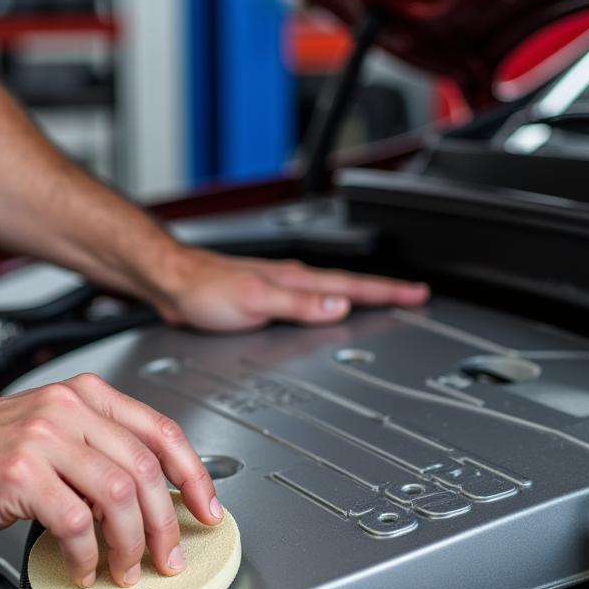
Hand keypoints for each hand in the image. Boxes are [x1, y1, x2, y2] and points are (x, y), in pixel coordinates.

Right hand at [0, 373, 221, 587]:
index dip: (194, 476)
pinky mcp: (20, 474)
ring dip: (130, 545)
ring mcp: (44, 439)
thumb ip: (98, 452)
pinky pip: (76, 523)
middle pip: (147, 470)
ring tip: (125, 569)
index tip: (206, 510)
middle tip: (168, 556)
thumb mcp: (50, 433)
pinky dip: (87, 555)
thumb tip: (148, 498)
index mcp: (84, 396)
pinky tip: (81, 568)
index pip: (162, 431)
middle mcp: (68, 410)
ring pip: (120, 497)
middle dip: (167, 524)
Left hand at [153, 248, 428, 330]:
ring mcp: (279, 287)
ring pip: (331, 290)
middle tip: (414, 296)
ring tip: (384, 301)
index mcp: (296, 279)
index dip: (388, 292)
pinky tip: (328, 309)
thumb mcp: (256, 300)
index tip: (417, 295)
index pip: (353, 285)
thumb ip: (299, 305)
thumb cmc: (204, 290)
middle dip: (384, 291)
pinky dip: (329, 303)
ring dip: (359, 295)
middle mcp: (292, 279)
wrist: (171, 282)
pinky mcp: (264, 298)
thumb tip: (339, 307)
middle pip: (350, 285)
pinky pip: (309, 300)